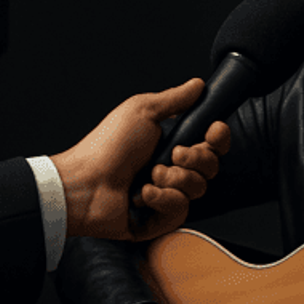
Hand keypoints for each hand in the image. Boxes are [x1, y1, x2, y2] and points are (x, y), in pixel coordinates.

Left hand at [51, 78, 230, 240]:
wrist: (85, 183)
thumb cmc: (106, 146)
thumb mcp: (142, 111)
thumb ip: (174, 99)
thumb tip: (198, 84)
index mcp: (170, 142)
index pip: (211, 143)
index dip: (218, 138)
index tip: (213, 131)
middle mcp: (172, 168)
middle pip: (211, 166)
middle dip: (196, 159)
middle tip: (174, 154)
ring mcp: (167, 194)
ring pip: (198, 188)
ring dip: (175, 180)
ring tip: (149, 176)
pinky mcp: (160, 218)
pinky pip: (181, 210)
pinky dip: (163, 200)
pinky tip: (143, 195)